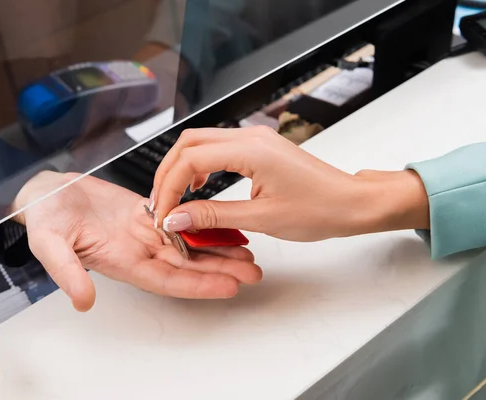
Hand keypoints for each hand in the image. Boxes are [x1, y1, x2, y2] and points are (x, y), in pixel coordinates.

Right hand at [12, 171, 261, 310]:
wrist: (46, 195)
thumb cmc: (45, 219)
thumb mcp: (50, 245)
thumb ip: (67, 271)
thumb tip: (83, 302)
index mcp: (123, 261)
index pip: (168, 280)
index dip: (199, 285)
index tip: (229, 287)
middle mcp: (139, 250)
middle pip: (188, 264)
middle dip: (221, 269)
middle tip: (253, 271)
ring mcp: (145, 232)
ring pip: (189, 243)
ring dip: (218, 247)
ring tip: (248, 250)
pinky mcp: (146, 212)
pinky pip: (181, 218)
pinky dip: (203, 221)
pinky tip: (224, 221)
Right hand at [152, 126, 429, 241]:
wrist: (351, 203)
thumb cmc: (319, 210)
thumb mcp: (261, 219)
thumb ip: (214, 216)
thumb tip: (178, 219)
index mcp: (250, 150)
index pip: (189, 159)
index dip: (169, 187)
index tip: (163, 213)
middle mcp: (250, 136)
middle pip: (189, 143)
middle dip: (168, 172)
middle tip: (163, 204)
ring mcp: (255, 138)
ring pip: (201, 142)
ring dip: (182, 168)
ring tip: (177, 199)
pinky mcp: (259, 147)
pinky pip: (218, 148)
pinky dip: (201, 166)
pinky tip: (200, 187)